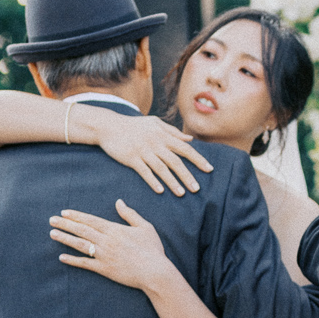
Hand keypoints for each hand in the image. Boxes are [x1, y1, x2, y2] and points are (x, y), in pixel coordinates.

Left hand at [50, 201, 170, 291]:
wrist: (155, 272)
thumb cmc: (152, 250)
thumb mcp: (145, 227)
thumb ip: (130, 214)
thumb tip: (119, 202)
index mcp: (114, 229)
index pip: (90, 220)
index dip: (76, 216)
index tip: (64, 212)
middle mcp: (106, 241)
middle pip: (81, 230)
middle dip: (65, 224)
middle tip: (51, 220)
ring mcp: (103, 255)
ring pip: (80, 245)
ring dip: (65, 239)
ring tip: (52, 234)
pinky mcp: (104, 269)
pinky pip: (85, 264)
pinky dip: (72, 260)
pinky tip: (62, 257)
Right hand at [76, 107, 211, 196]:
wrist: (109, 126)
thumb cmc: (134, 126)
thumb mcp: (155, 123)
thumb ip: (173, 131)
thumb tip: (190, 139)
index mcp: (163, 135)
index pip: (184, 148)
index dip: (198, 159)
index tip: (209, 169)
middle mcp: (155, 143)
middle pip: (175, 161)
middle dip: (187, 175)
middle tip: (197, 189)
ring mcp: (143, 150)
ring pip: (161, 168)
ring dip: (172, 182)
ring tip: (181, 193)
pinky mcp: (131, 158)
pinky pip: (144, 171)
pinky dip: (152, 181)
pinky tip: (160, 191)